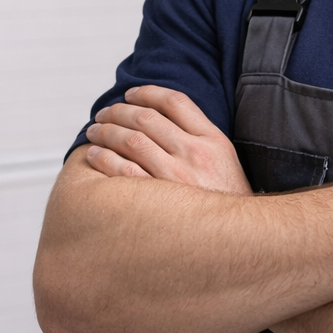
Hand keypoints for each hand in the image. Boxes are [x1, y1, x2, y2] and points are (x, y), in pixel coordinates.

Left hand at [84, 85, 251, 195]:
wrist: (238, 239)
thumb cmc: (226, 199)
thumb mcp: (225, 160)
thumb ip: (200, 136)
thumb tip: (163, 117)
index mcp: (213, 140)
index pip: (175, 102)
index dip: (147, 93)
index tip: (130, 94)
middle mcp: (196, 154)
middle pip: (147, 119)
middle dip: (118, 111)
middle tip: (103, 114)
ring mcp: (177, 178)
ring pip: (131, 141)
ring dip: (106, 132)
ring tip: (94, 132)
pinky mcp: (160, 202)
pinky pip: (123, 172)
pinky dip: (104, 159)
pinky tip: (94, 156)